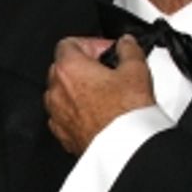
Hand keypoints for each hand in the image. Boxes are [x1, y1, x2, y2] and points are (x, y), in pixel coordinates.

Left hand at [45, 33, 154, 154]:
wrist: (124, 148)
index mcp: (68, 69)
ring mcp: (56, 114)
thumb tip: (126, 44)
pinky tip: (98, 113)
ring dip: (78, 89)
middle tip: (107, 70)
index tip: (106, 51)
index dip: (90, 43)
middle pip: (62, 68)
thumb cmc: (125, 113)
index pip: (68, 44)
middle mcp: (55, 91)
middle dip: (84, 66)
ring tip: (104, 93)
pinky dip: (77, 111)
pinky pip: (64, 116)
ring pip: (61, 93)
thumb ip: (128, 49)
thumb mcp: (136, 70)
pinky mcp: (62, 134)